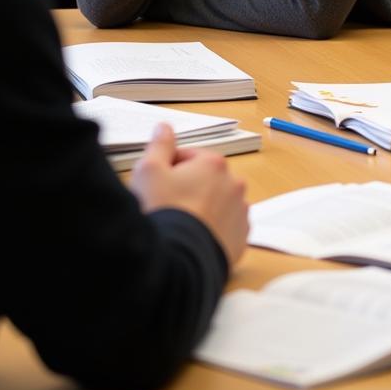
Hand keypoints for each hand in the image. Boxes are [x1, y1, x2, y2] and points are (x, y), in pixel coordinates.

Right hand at [130, 123, 249, 265]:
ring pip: (217, 203)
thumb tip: (164, 128)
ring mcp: (240, 212)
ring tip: (181, 225)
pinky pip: (226, 227)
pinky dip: (213, 230)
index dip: (167, 169)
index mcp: (214, 164)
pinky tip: (194, 238)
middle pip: (204, 179)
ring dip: (202, 208)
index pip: (187, 157)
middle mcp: (234, 184)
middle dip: (187, 188)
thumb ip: (159, 145)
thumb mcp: (149, 171)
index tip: (156, 186)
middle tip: (167, 207)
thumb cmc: (163, 214)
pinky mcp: (241, 238)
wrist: (178, 262)